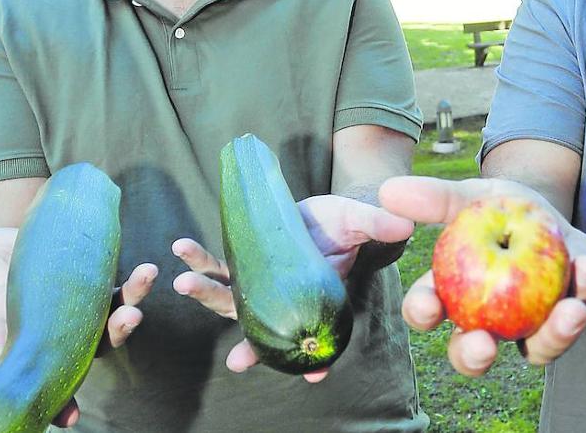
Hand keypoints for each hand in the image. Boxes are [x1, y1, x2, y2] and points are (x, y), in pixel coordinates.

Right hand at [0, 231, 156, 426]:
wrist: (10, 245)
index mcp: (11, 336)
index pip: (27, 372)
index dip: (48, 398)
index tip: (67, 418)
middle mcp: (49, 333)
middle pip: (82, 352)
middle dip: (107, 339)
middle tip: (128, 321)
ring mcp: (76, 316)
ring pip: (107, 326)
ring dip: (129, 311)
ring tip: (141, 286)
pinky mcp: (94, 294)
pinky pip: (118, 297)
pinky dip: (133, 288)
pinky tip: (147, 270)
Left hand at [172, 194, 413, 381]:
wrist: (321, 210)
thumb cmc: (344, 224)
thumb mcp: (361, 222)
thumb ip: (375, 225)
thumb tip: (404, 225)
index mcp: (314, 300)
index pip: (316, 337)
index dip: (315, 360)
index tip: (313, 374)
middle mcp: (282, 300)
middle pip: (262, 329)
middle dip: (249, 349)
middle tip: (236, 361)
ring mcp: (259, 284)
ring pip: (228, 300)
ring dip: (204, 294)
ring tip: (182, 284)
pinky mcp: (242, 260)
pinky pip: (216, 266)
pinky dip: (198, 262)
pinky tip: (181, 250)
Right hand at [378, 175, 585, 376]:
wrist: (550, 214)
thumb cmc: (502, 210)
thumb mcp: (474, 198)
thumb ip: (437, 197)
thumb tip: (388, 190)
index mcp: (454, 295)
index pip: (428, 310)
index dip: (422, 311)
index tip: (428, 303)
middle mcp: (488, 323)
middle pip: (472, 353)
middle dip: (473, 356)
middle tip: (482, 345)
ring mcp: (530, 329)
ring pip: (535, 350)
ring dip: (553, 336)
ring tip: (567, 313)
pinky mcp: (568, 321)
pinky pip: (576, 318)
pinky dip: (585, 293)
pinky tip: (585, 269)